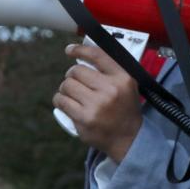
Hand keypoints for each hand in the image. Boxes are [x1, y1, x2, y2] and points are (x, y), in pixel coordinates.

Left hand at [52, 43, 142, 159]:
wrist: (128, 139)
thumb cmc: (124, 109)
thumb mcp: (127, 86)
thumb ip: (110, 71)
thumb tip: (82, 55)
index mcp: (123, 78)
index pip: (97, 55)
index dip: (80, 50)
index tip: (70, 50)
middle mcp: (111, 90)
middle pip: (76, 71)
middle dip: (72, 76)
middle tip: (76, 83)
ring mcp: (97, 105)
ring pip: (66, 85)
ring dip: (65, 89)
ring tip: (72, 94)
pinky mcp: (84, 119)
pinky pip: (62, 102)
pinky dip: (60, 101)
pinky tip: (66, 103)